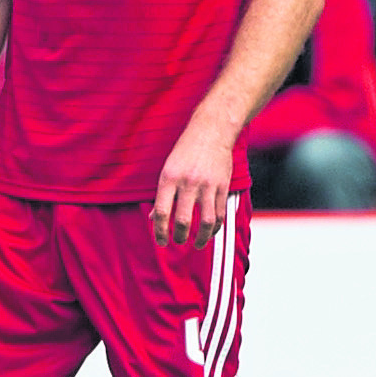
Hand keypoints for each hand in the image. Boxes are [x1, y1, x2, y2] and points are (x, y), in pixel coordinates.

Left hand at [152, 122, 233, 247]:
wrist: (211, 131)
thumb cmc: (185, 151)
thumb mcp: (167, 169)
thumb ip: (162, 194)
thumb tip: (153, 218)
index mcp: (169, 178)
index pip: (161, 212)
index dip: (159, 231)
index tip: (160, 241)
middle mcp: (187, 183)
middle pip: (183, 220)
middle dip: (179, 237)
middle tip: (177, 242)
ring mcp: (207, 185)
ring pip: (205, 221)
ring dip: (201, 238)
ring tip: (197, 244)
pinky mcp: (222, 186)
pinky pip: (220, 213)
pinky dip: (215, 227)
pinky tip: (210, 232)